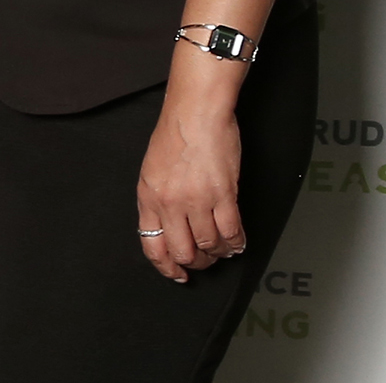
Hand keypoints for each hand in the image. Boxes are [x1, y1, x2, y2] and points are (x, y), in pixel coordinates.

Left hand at [135, 89, 246, 282]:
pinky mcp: (223, 195)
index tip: (177, 273)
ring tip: (222, 247)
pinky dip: (236, 243)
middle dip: (195, 263)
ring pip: (209, 245)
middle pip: (183, 252)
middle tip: (204, 260)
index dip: (166, 266)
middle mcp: (170, 203)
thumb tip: (168, 228)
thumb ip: (157, 200)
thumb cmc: (175, 136)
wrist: (195, 113)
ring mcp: (197, 200)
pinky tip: (237, 242)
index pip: (153, 245)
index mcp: (148, 197)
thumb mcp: (151, 170)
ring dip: (218, 252)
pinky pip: (231, 232)